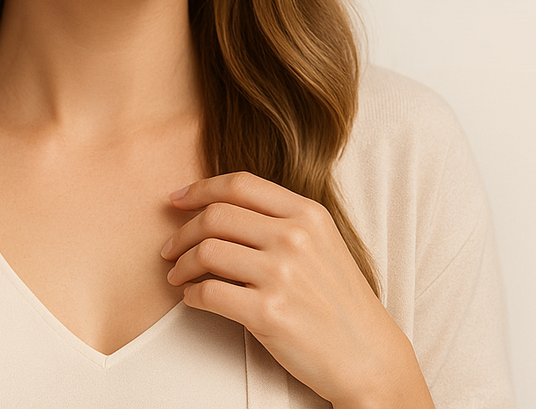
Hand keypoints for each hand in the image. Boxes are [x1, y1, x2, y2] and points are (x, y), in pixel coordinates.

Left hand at [160, 171, 434, 408]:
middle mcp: (295, 236)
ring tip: (177, 277)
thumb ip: (283, 219)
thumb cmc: (339, 299)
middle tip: (170, 248)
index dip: (201, 188)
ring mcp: (281, 274)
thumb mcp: (323, 242)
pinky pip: (208, 293)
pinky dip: (190, 296)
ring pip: (206, 252)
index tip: (178, 199)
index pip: (241, 183)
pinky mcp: (267, 313)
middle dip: (182, 231)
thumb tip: (223, 207)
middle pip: (216, 215)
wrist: (365, 352)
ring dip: (180, 265)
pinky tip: (194, 299)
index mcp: (309, 213)